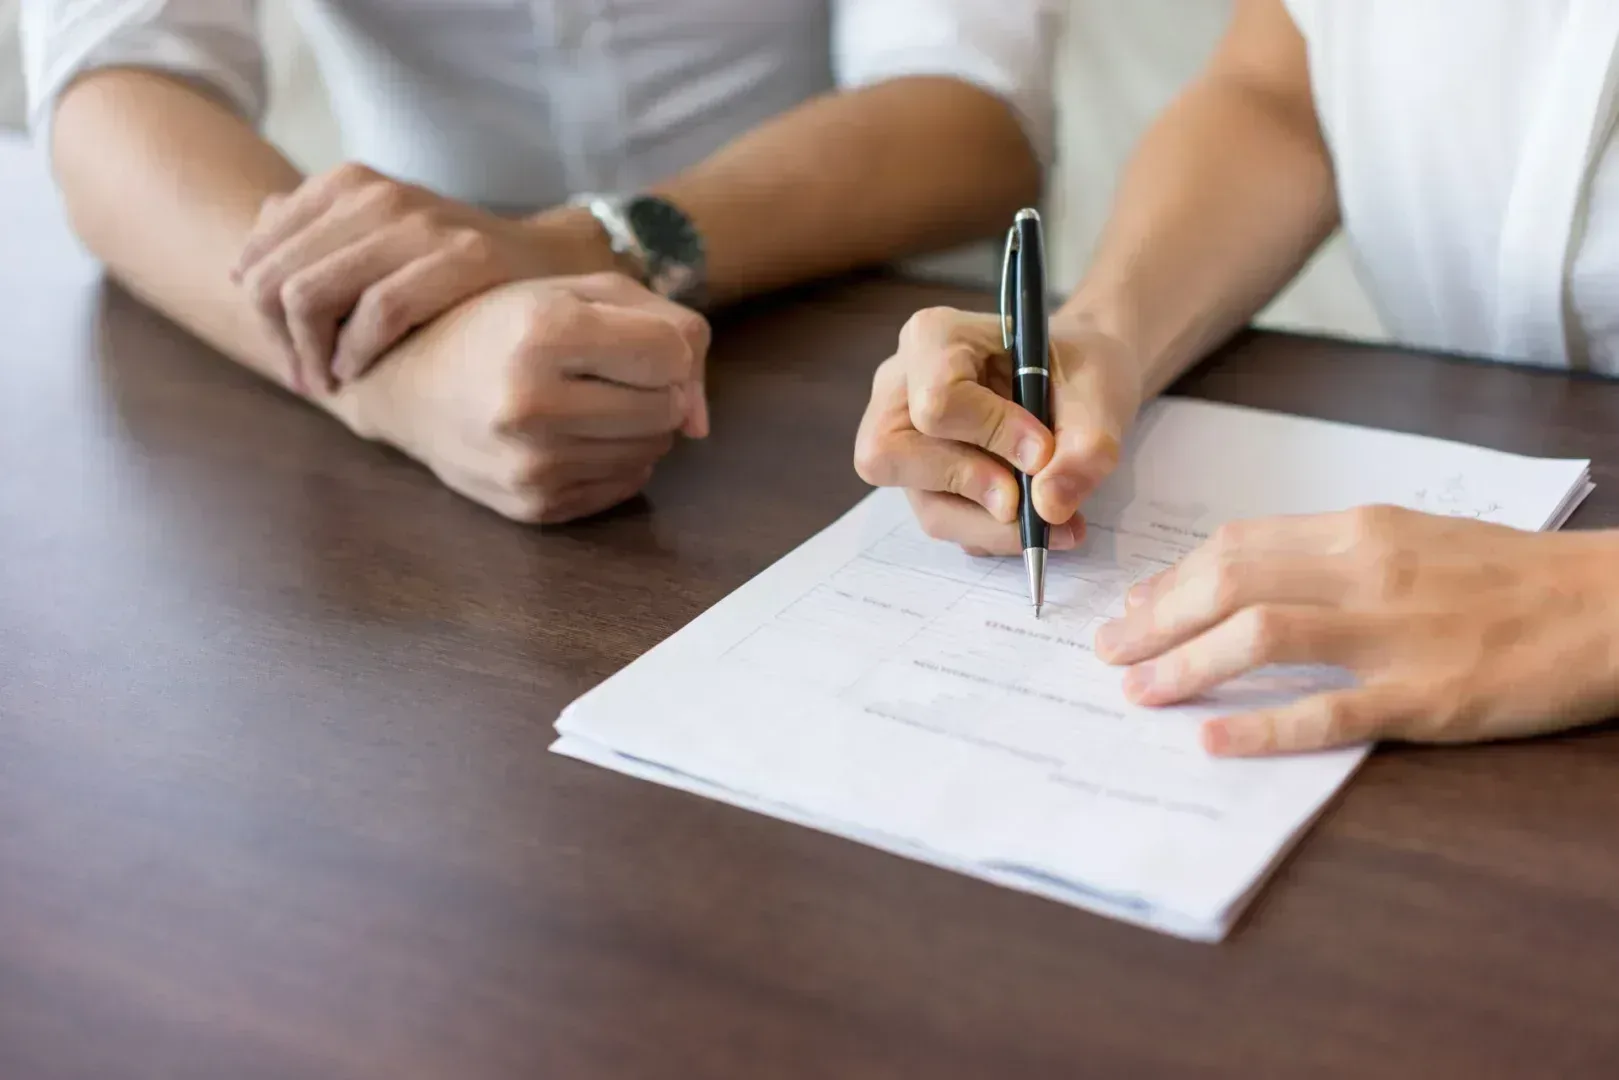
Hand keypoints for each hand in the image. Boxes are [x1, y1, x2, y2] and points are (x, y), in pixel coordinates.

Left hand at [234, 163, 603, 393]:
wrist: (552, 264)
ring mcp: (420, 224)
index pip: (260, 252)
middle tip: (305, 379)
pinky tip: (360, 371)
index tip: (285, 351)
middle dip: (279, 341)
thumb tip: (245, 263)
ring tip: (330, 382)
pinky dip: (356, 352)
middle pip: (275, 279)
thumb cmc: (455, 269)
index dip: (258, 313)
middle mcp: (378, 195)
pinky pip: (378, 311)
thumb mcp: (379, 243)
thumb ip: (312, 242)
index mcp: (349, 185)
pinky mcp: (463, 258)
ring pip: (311, 296)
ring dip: (310, 355)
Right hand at [329, 272, 709, 523]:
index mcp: (541, 334)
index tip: (622, 339)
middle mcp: (531, 405)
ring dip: (636, 425)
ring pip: (653, 450)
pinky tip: (570, 434)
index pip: (670, 355)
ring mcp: (531, 465)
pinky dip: (614, 458)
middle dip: (653, 388)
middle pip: (667, 409)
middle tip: (604, 373)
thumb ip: (669, 328)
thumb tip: (699, 422)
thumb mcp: (581, 292)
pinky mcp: (535, 506)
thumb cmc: (504, 325)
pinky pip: (625, 484)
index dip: (659, 345)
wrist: (409, 384)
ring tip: (584, 401)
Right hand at [853, 307, 1142, 554]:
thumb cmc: (1079, 369)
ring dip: (994, 526)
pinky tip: (1037, 518)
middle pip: (895, 455)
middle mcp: (900, 387)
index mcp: (933, 338)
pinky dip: (995, 533)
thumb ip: (1085, 445)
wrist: (1078, 382)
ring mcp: (902, 437)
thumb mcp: (1100, 392)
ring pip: (924, 503)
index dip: (991, 435)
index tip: (1044, 451)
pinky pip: (943, 521)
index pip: (937, 400)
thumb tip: (1048, 506)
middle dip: (973, 489)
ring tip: (1056, 521)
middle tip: (1031, 502)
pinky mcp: (920, 480)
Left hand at [1094, 506, 1618, 755]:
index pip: (1236, 546)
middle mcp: (1367, 571)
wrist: (1616, 605)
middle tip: (1108, 655)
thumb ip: (1329, 558)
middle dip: (1156, 621)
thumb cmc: (1511, 575)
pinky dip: (1263, 727)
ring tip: (1138, 693)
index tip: (1131, 612)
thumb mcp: (1413, 541)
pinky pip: (1329, 711)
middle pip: (1230, 582)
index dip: (1170, 580)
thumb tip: (1242, 581)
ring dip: (1186, 665)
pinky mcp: (1428, 696)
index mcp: (1361, 530)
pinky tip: (1213, 741)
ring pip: (1261, 636)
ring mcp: (1396, 634)